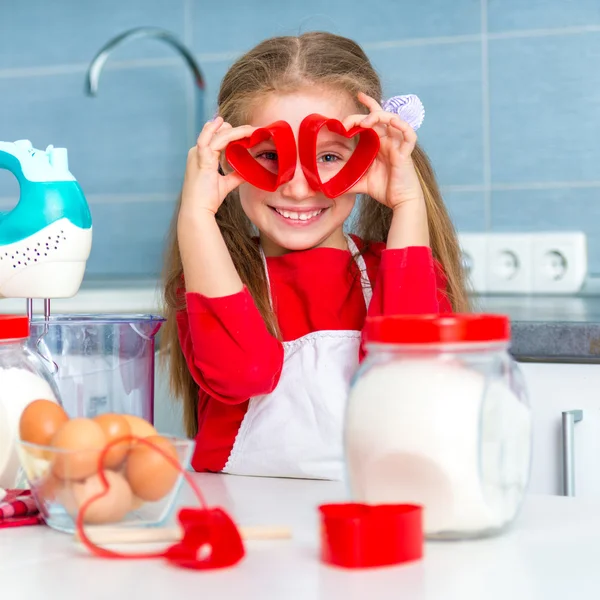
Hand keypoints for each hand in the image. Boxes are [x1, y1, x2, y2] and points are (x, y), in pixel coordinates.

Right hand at [180, 117, 254, 214]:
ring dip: (235, 131)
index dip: (232, 133)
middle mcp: (198, 152)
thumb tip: (248, 172)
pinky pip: (209, 140)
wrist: (197, 209)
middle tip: (253, 129)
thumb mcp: (225, 184)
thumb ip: (235, 176)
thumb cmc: (207, 199)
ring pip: (217, 135)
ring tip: (250, 128)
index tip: (248, 132)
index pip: (218, 138)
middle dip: (236, 129)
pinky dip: (217, 131)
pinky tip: (224, 123)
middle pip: (218, 133)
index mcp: (202, 156)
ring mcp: (198, 154)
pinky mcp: (200, 159)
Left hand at [343, 93, 423, 209]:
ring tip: (365, 123)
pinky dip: (402, 126)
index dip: (367, 105)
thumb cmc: (384, 189)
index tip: (356, 98)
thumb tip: (328, 185)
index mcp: (378, 143)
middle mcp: (388, 140)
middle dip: (363, 114)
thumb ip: (346, 180)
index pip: (373, 117)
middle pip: (379, 116)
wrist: (399, 202)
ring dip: (378, 117)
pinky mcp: (406, 153)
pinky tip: (392, 122)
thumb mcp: (360, 182)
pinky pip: (409, 135)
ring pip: (393, 120)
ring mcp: (398, 145)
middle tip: (348, 122)